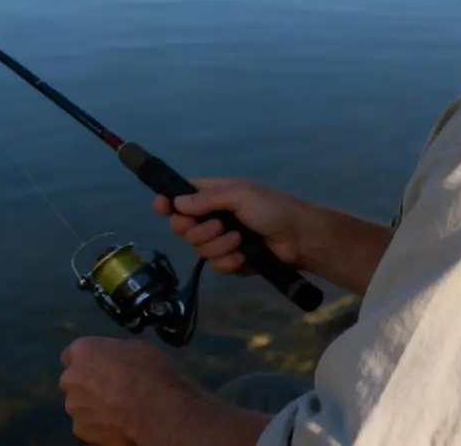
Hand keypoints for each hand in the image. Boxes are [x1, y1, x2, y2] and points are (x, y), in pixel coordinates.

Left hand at [58, 336, 191, 444]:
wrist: (154, 410)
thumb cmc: (147, 370)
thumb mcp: (137, 347)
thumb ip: (116, 352)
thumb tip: (114, 359)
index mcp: (83, 351)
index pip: (71, 354)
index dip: (88, 358)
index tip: (102, 363)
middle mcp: (71, 378)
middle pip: (73, 380)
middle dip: (86, 382)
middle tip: (110, 384)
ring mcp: (74, 407)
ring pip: (79, 403)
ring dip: (91, 403)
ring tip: (116, 407)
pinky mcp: (81, 431)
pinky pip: (87, 423)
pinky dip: (98, 423)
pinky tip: (117, 422)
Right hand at [152, 177, 309, 275]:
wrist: (299, 238)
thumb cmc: (272, 208)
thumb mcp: (241, 195)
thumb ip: (208, 198)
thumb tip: (177, 203)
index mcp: (215, 194)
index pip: (182, 195)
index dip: (168, 201)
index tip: (161, 208)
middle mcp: (214, 215)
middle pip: (183, 227)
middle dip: (198, 230)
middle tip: (219, 227)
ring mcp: (221, 239)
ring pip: (198, 249)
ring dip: (218, 247)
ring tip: (239, 241)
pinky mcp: (230, 260)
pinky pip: (214, 266)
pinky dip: (228, 262)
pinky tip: (243, 258)